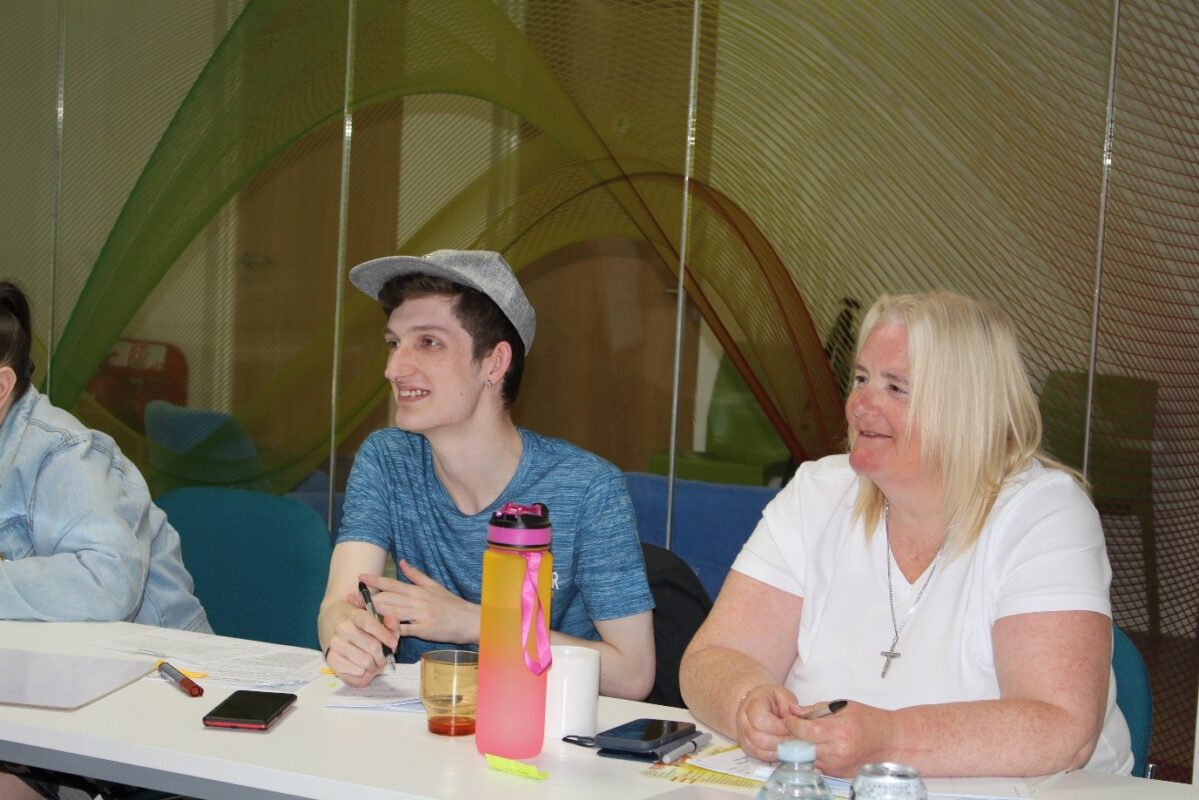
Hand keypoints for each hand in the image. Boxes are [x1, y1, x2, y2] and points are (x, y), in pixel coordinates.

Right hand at [324, 596, 398, 687]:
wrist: (332, 623)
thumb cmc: (360, 624)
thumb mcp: (376, 619)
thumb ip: (389, 622)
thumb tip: (391, 619)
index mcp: (354, 615)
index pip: (369, 624)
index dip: (384, 635)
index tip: (393, 643)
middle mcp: (342, 628)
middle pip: (372, 646)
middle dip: (383, 655)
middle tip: (384, 658)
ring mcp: (335, 644)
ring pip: (365, 662)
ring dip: (375, 666)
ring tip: (374, 663)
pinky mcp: (331, 660)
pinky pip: (357, 673)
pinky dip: (365, 674)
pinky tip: (363, 667)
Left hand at [362, 561, 480, 644]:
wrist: (469, 619)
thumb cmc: (450, 604)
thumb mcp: (434, 586)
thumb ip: (416, 575)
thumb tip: (402, 561)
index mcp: (418, 590)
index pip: (393, 583)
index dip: (375, 581)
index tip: (361, 578)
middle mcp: (417, 600)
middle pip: (388, 598)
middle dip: (369, 599)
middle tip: (352, 599)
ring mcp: (420, 615)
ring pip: (393, 613)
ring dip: (376, 614)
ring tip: (359, 614)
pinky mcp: (424, 630)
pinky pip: (404, 630)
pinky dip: (391, 631)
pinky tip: (379, 632)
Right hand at [735, 683, 796, 761]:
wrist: (753, 704)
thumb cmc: (767, 699)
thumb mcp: (780, 693)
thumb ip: (790, 703)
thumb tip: (799, 714)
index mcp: (752, 705)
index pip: (762, 720)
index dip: (781, 727)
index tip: (795, 728)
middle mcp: (744, 722)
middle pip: (760, 739)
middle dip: (782, 741)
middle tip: (797, 740)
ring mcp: (744, 736)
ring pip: (761, 751)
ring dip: (780, 750)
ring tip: (793, 745)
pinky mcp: (748, 748)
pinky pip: (762, 757)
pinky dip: (776, 755)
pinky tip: (785, 750)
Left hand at [785, 700, 894, 777]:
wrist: (890, 742)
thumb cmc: (868, 720)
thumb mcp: (842, 706)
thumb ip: (815, 709)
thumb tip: (794, 711)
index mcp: (838, 732)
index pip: (804, 731)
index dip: (791, 723)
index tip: (788, 718)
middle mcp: (837, 752)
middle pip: (802, 747)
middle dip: (792, 736)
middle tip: (789, 727)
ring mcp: (837, 766)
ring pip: (807, 758)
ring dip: (801, 747)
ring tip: (802, 736)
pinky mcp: (838, 774)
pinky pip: (817, 765)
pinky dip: (812, 756)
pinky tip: (815, 746)